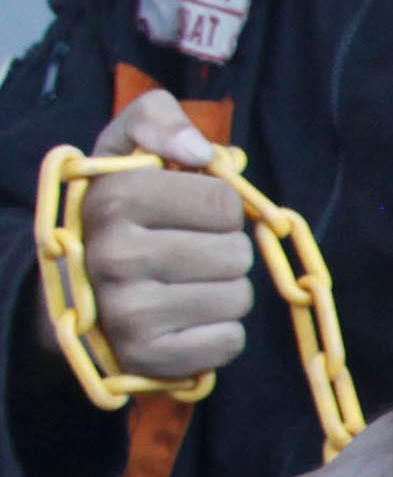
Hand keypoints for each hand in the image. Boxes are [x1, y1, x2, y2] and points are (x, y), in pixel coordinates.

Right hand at [52, 91, 250, 384]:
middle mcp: (116, 258)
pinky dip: (218, 331)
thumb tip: (201, 150)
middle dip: (222, 249)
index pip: (224, 203)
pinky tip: (183, 318)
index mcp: (115, 200)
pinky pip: (230, 341)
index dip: (217, 206)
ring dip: (222, 290)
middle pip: (236, 252)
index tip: (186, 212)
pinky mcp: (149, 358)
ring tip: (181, 284)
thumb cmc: (116, 212)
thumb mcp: (123, 148)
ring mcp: (130, 314)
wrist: (71, 289)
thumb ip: (158, 118)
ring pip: (238, 298)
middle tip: (185, 251)